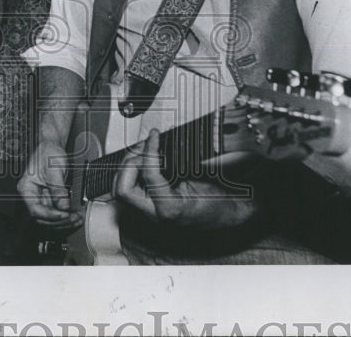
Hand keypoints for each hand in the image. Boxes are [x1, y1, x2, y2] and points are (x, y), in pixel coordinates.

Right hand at [17, 140, 82, 229]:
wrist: (53, 146)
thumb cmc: (48, 152)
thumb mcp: (53, 169)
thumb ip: (57, 188)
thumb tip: (63, 206)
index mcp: (26, 188)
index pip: (35, 210)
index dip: (50, 215)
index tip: (64, 215)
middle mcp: (33, 196)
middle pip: (42, 218)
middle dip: (59, 221)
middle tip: (73, 218)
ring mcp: (42, 198)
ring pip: (50, 218)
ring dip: (64, 222)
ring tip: (77, 218)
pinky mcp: (51, 199)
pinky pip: (57, 212)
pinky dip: (67, 216)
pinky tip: (76, 215)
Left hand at [114, 129, 257, 228]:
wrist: (228, 215)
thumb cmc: (221, 200)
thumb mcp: (205, 177)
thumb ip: (182, 162)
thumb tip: (161, 141)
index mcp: (170, 208)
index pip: (148, 175)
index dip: (150, 151)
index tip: (155, 135)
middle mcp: (156, 214)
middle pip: (122, 189)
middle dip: (129, 163)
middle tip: (144, 146)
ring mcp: (151, 212)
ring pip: (122, 189)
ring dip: (128, 167)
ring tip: (144, 151)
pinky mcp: (151, 206)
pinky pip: (132, 188)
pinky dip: (134, 171)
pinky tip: (146, 160)